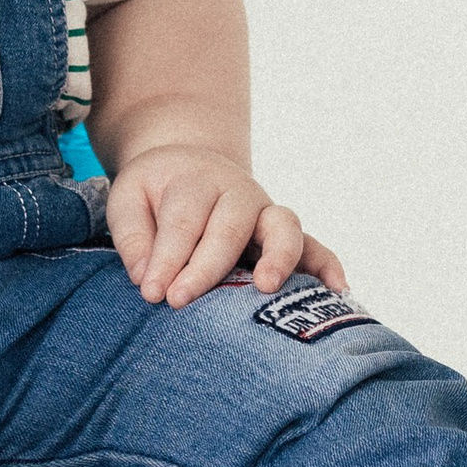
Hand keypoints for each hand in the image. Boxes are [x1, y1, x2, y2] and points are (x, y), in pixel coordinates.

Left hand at [105, 142, 349, 309]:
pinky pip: (315, 246)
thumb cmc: (156, 192)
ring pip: (283, 227)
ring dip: (279, 256)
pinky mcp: (287, 235)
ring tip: (267, 286)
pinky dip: (328, 264)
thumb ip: (133, 236)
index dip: (168, 258)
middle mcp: (238, 193)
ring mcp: (267, 213)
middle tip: (181, 301)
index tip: (152, 293)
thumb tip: (147, 278)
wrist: (189, 164)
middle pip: (230, 226)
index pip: (183, 221)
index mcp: (196, 182)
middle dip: (207, 267)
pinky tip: (338, 290)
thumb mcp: (129, 199)